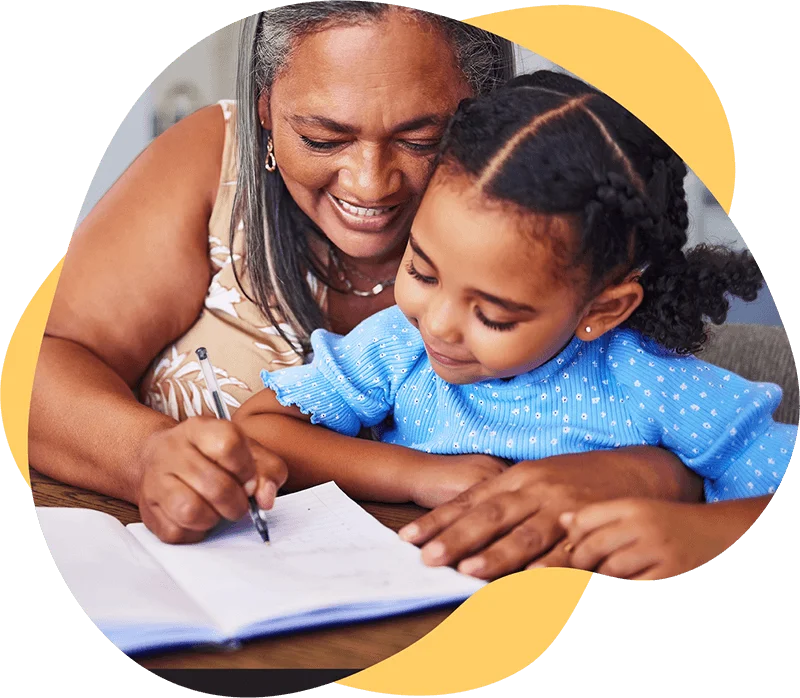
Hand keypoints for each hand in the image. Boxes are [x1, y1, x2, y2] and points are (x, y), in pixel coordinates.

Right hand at [137, 416, 287, 543]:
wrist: (160, 460)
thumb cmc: (211, 456)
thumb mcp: (246, 450)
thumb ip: (267, 470)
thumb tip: (266, 499)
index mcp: (200, 428)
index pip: (229, 443)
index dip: (247, 469)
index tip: (249, 479)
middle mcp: (172, 450)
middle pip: (217, 486)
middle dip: (237, 503)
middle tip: (238, 503)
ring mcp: (155, 480)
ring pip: (192, 512)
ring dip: (214, 518)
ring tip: (217, 510)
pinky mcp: (148, 510)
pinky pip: (177, 532)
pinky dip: (195, 532)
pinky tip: (198, 518)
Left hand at [398, 448, 688, 579]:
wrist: (636, 468)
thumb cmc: (577, 475)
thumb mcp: (536, 475)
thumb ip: (502, 497)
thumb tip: (461, 517)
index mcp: (518, 476)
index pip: (469, 499)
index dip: (438, 519)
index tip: (409, 537)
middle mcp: (536, 489)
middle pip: (489, 515)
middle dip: (455, 538)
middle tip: (428, 557)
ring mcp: (563, 507)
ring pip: (523, 534)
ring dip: (495, 555)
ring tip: (468, 570)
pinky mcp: (589, 526)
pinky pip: (565, 552)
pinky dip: (547, 568)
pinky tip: (529, 582)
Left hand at [560, 496, 770, 579]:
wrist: (721, 535)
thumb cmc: (670, 527)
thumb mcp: (638, 512)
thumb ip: (600, 516)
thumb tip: (562, 521)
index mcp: (631, 506)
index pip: (584, 519)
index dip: (572, 538)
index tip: (571, 549)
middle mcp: (643, 525)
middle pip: (592, 547)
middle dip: (580, 563)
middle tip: (581, 569)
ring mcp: (658, 551)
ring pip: (609, 570)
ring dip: (601, 577)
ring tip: (603, 575)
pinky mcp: (670, 574)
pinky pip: (633, 584)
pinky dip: (623, 584)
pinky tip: (626, 579)